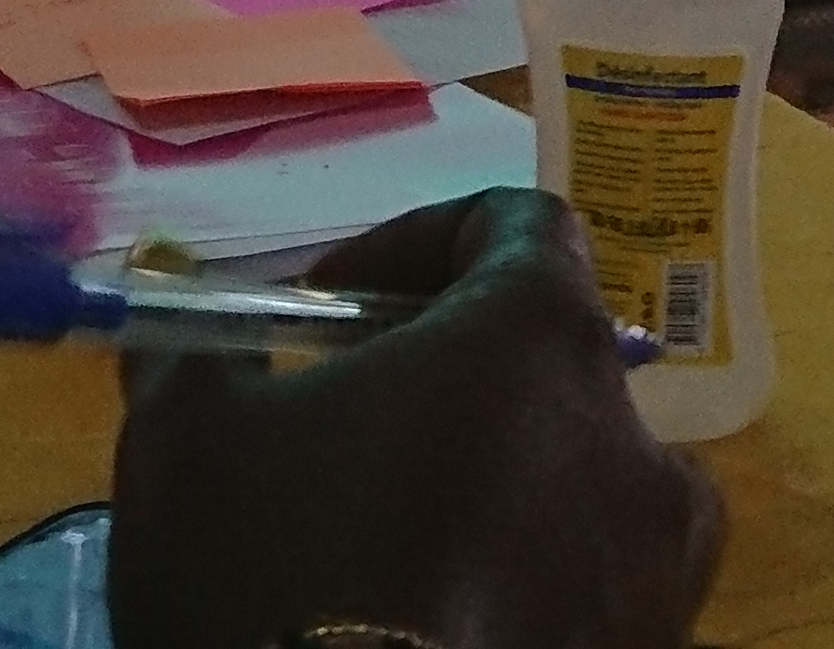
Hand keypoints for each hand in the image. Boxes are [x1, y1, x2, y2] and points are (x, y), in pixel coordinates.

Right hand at [112, 188, 725, 648]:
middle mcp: (635, 441)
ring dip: (491, 488)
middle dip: (445, 380)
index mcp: (539, 341)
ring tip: (387, 548)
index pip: (515, 225)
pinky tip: (428, 624)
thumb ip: (192, 366)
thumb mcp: (187, 451)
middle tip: (342, 433)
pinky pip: (588, 592)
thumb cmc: (279, 582)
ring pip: (573, 487)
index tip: (325, 310)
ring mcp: (659, 570)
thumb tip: (173, 345)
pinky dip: (521, 584)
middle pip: (545, 363)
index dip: (413, 245)